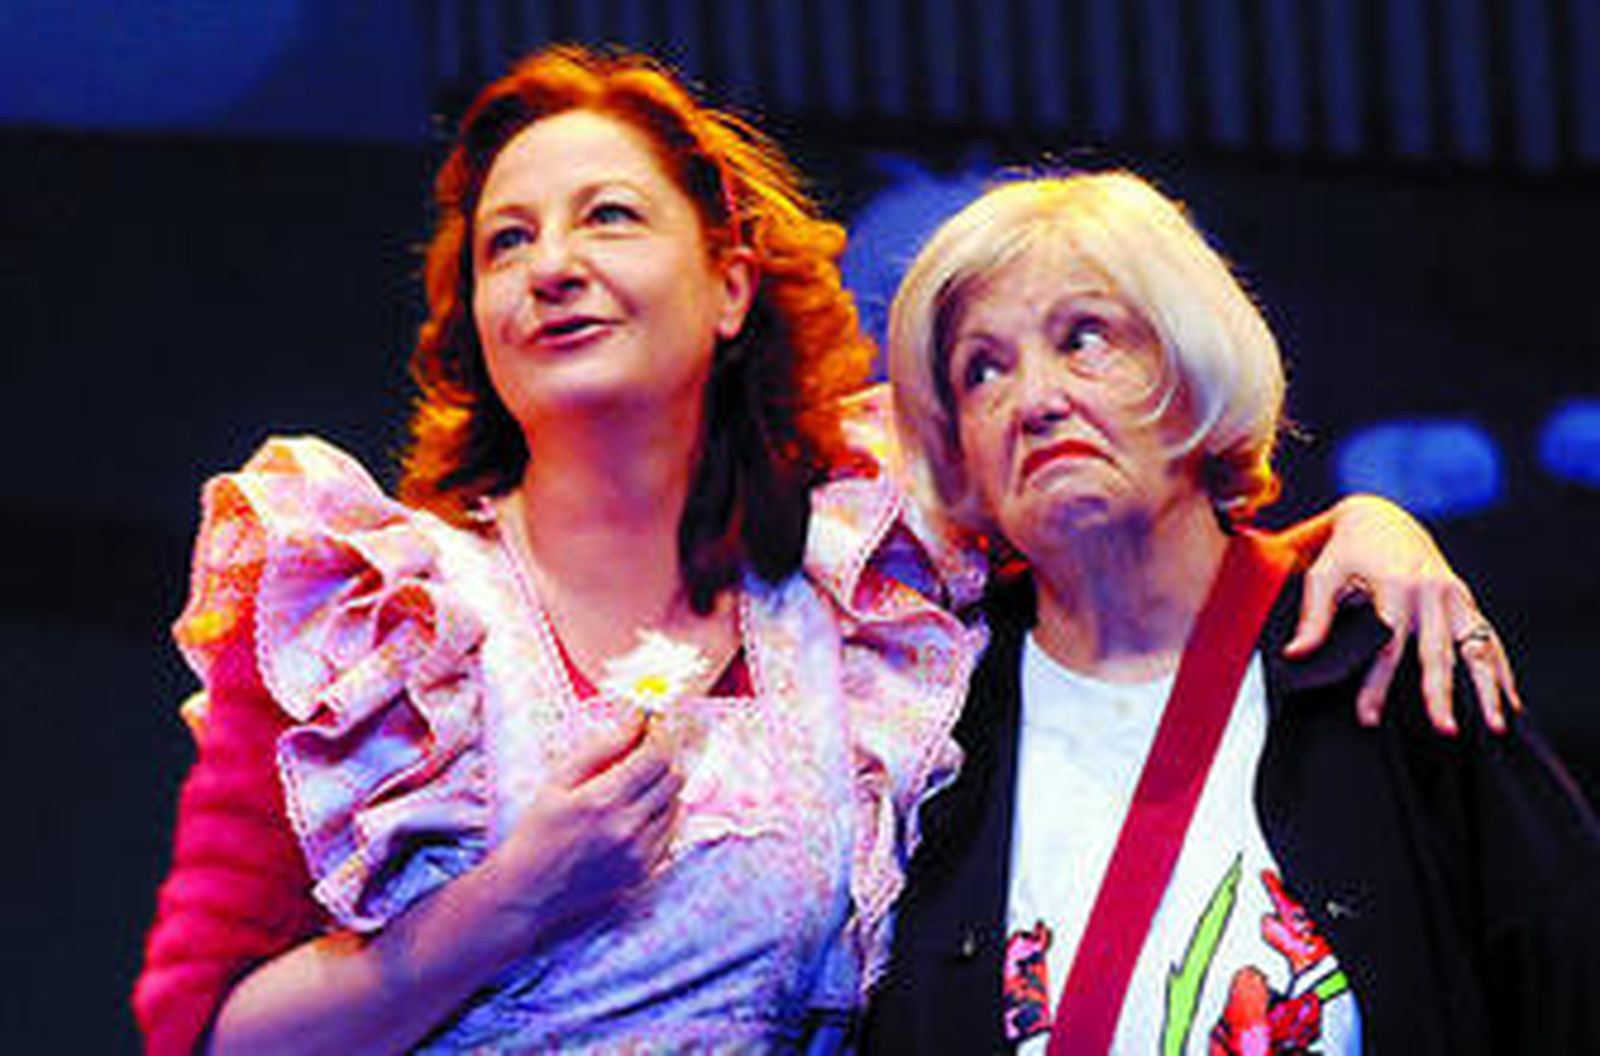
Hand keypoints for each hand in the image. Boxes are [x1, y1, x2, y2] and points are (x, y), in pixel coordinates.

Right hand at [488, 713, 682, 940]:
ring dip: (664, 784)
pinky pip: (671, 831)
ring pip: (676, 802)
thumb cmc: (536, 831)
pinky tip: (640, 808)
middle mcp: (627, 826)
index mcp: (603, 799)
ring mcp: (639, 851)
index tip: (652, 724)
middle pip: (673, 777)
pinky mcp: (644, 869)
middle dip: (665, 756)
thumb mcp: (557, 781)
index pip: (656, 756)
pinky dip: (663, 812)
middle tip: (647, 749)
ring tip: (639, 780)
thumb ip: (599, 748)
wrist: (529, 890)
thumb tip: (634, 718)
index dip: (660, 734)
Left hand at [1282, 494, 1520, 734]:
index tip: (1368, 718)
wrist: (1382, 517)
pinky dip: (1501, 670)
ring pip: (1476, 647)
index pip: (1386, 645)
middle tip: (1445, 730)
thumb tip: (1296, 654)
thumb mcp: (1323, 573)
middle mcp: (1431, 591)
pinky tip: (1509, 702)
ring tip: (1496, 726)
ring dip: (1488, 687)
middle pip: (1438, 651)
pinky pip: (1488, 639)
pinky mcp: (1466, 601)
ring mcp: (1455, 596)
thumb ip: (1314, 616)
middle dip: (1441, 694)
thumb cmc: (1346, 549)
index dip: (1377, 684)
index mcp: (1395, 585)